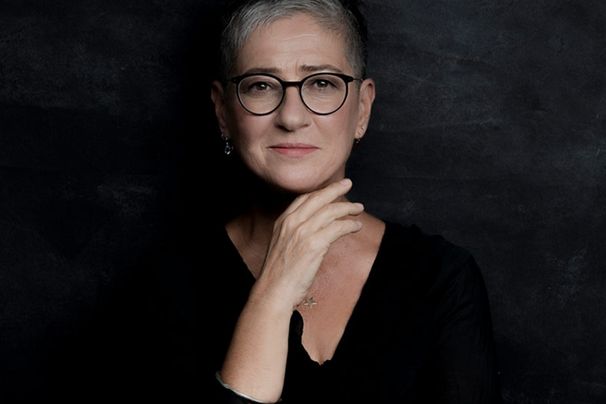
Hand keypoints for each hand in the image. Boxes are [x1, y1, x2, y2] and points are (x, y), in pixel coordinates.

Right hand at [253, 178, 363, 310]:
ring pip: (330, 211)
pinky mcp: (314, 244)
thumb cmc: (278, 275)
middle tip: (348, 183)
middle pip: (318, 198)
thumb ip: (294, 234)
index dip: (319, 192)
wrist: (274, 291)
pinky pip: (338, 227)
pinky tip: (356, 225)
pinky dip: (350, 224)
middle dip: (334, 189)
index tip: (330, 190)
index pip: (303, 199)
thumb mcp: (281, 246)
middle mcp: (292, 223)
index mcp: (282, 222)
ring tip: (358, 208)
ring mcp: (303, 232)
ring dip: (347, 208)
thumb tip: (314, 230)